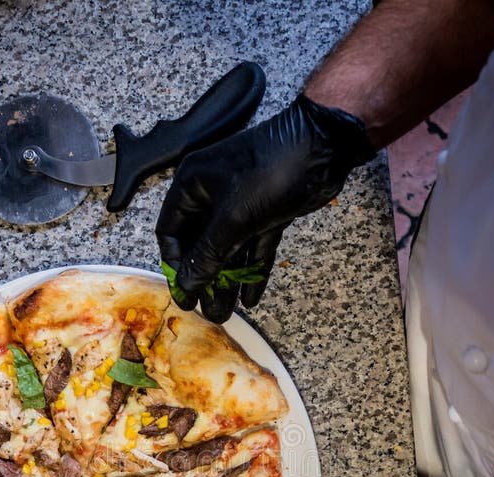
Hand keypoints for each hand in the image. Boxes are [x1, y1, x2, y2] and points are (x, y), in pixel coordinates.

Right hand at [156, 95, 374, 322]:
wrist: (322, 147)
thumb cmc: (270, 170)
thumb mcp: (233, 218)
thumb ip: (208, 254)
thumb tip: (187, 282)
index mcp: (193, 185)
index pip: (170, 231)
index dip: (174, 265)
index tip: (183, 293)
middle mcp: (212, 194)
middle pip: (199, 245)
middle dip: (203, 279)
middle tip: (206, 310)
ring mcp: (240, 204)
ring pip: (227, 250)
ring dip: (226, 281)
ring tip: (225, 312)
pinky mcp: (265, 213)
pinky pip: (253, 246)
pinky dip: (252, 270)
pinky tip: (250, 297)